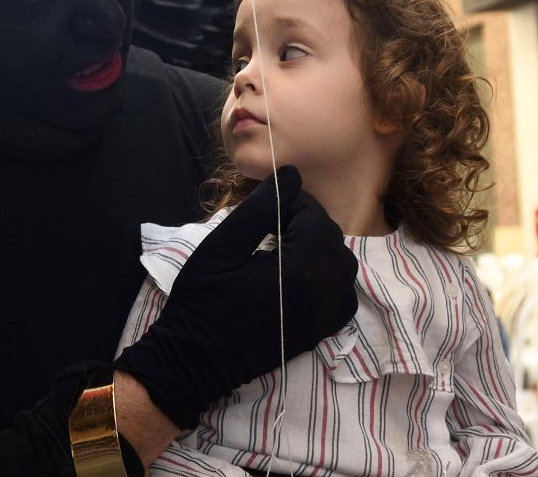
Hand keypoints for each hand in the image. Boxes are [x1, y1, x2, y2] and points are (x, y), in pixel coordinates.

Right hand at [114, 165, 357, 428]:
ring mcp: (325, 316)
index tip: (266, 204)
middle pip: (331, 238)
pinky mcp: (319, 332)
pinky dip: (330, 278)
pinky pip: (343, 297)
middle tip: (270, 222)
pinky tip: (302, 274)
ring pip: (342, 265)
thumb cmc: (202, 302)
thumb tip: (289, 175)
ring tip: (284, 245)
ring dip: (319, 247)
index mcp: (303, 269)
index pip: (314, 217)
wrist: (194, 361)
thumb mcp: (221, 248)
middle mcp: (324, 292)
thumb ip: (258, 210)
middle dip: (305, 222)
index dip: (292, 203)